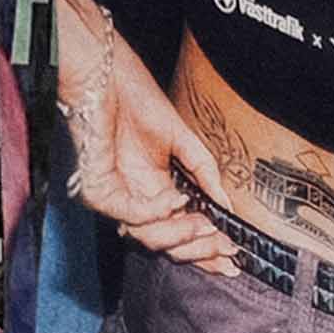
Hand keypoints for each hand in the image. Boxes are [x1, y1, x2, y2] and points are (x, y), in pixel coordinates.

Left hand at [49, 0, 230, 266]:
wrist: (105, 74)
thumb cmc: (135, 97)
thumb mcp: (184, 140)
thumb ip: (205, 172)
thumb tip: (226, 204)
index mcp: (154, 188)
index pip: (181, 229)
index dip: (207, 248)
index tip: (236, 258)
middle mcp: (134, 197)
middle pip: (165, 244)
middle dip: (199, 251)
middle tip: (225, 248)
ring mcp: (115, 195)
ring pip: (147, 238)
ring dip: (181, 234)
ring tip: (203, 222)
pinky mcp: (97, 187)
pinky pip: (129, 215)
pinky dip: (156, 212)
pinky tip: (176, 197)